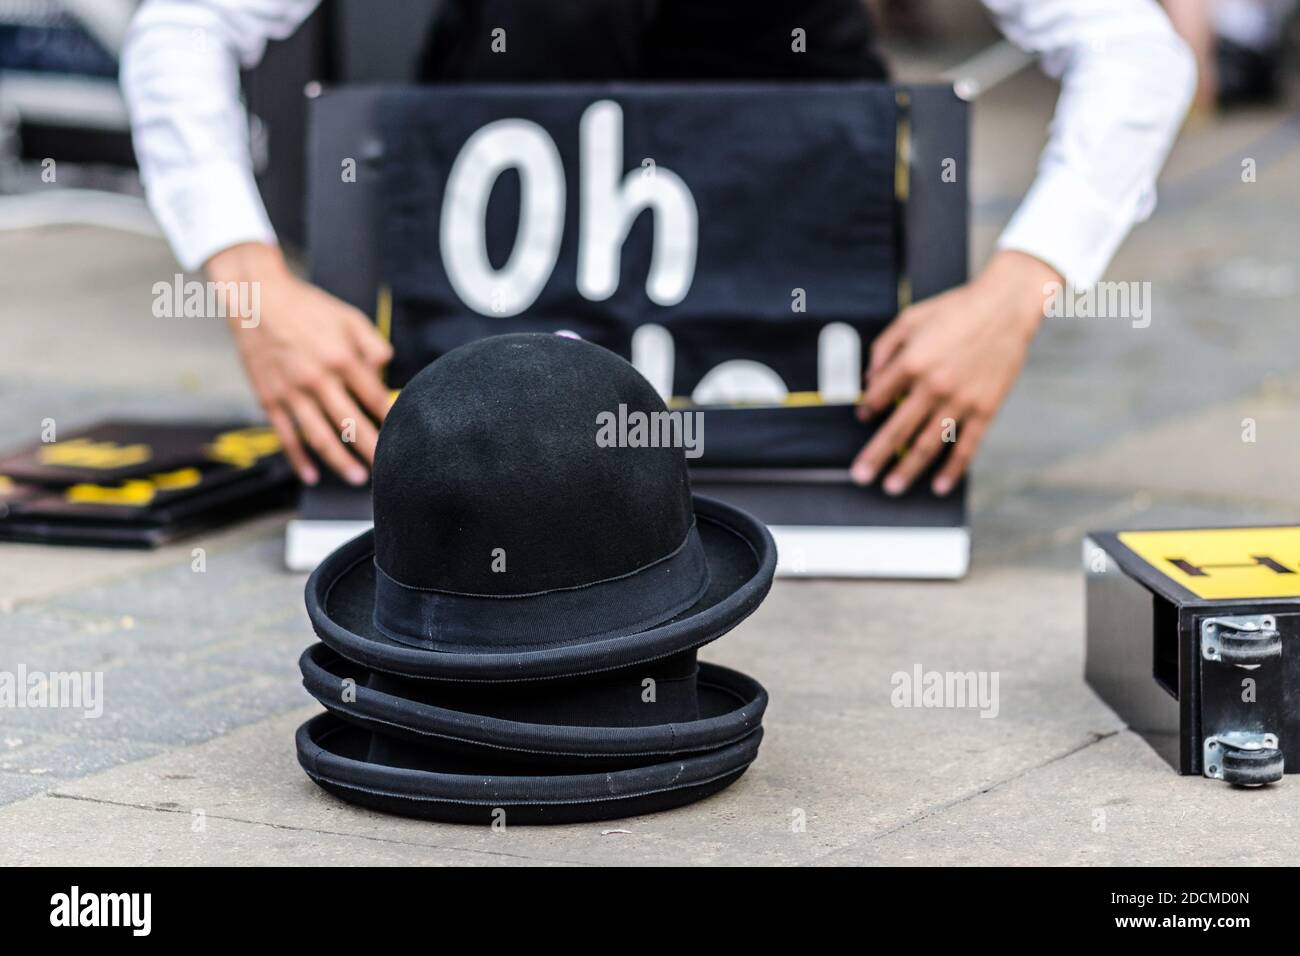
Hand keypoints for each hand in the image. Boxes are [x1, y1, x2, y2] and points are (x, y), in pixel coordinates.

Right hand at [208, 242, 392, 485]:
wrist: (256, 299)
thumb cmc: (307, 308)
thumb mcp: (349, 317)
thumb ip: (374, 346)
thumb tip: (386, 374)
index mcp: (341, 358)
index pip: (374, 398)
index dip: (391, 419)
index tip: (403, 434)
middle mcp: (317, 378)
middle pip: (351, 424)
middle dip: (371, 449)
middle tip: (388, 468)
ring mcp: (291, 392)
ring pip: (320, 437)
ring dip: (341, 462)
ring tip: (359, 478)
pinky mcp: (269, 399)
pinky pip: (286, 437)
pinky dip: (299, 459)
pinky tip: (312, 475)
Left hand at [851, 250, 1060, 495]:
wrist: (1005, 306)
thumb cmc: (956, 310)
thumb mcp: (910, 318)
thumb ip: (884, 348)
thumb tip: (868, 379)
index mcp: (912, 362)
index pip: (878, 396)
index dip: (867, 408)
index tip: (864, 416)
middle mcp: (933, 386)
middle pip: (897, 430)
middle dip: (875, 455)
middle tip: (860, 476)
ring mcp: (960, 401)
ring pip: (928, 444)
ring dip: (907, 469)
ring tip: (891, 487)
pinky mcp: (985, 409)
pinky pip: (966, 446)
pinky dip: (952, 469)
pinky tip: (939, 485)